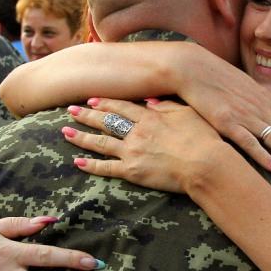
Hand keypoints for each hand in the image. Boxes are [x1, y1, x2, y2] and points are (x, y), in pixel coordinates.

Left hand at [61, 98, 231, 193]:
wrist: (205, 165)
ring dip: (82, 137)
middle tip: (70, 110)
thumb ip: (167, 106)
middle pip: (106, 121)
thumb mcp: (188, 114)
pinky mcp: (133, 172)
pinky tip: (77, 162)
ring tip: (65, 132)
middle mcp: (137, 132)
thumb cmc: (203, 139)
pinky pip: (107, 168)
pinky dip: (91, 165)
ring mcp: (132, 152)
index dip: (105, 102)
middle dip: (87, 115)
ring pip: (101, 142)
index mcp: (150, 117)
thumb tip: (151, 100)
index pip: (121, 106)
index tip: (92, 99)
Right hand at [173, 61, 270, 175]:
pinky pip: (249, 142)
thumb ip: (258, 105)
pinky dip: (264, 156)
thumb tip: (270, 119)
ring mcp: (245, 115)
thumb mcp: (243, 90)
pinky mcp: (226, 122)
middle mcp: (261, 108)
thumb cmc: (216, 79)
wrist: (192, 67)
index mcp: (267, 100)